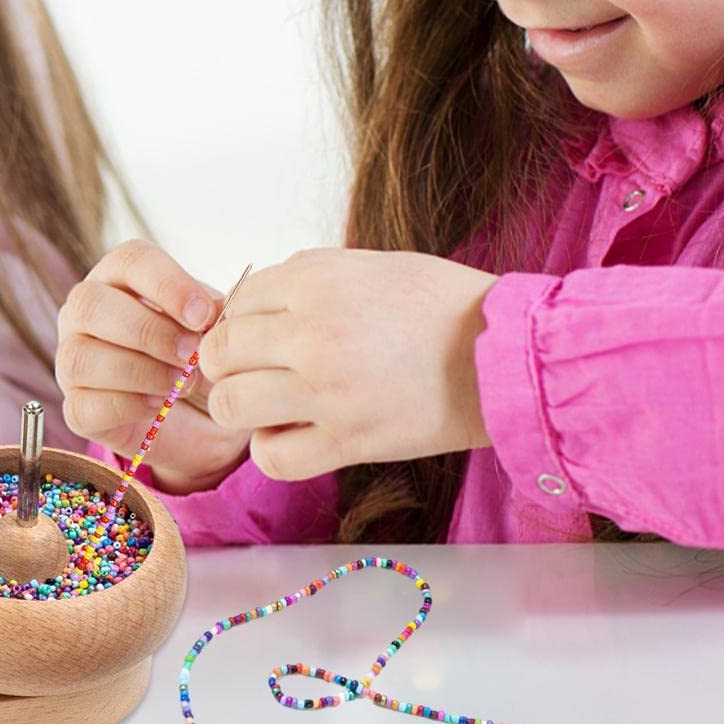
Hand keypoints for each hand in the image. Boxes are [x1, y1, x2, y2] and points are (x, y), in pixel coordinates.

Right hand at [57, 239, 250, 494]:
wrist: (200, 417)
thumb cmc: (198, 356)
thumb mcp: (212, 328)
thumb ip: (211, 313)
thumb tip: (214, 310)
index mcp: (118, 277)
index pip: (129, 260)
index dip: (166, 284)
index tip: (203, 316)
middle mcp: (84, 311)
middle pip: (91, 303)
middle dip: (148, 331)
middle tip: (192, 354)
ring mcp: (70, 358)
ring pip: (82, 358)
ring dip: (141, 373)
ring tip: (180, 384)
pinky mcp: (75, 406)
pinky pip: (84, 405)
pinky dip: (127, 407)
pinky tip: (158, 405)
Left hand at [196, 247, 496, 480]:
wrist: (504, 355)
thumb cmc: (440, 305)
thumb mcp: (364, 265)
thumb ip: (304, 280)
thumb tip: (251, 303)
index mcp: (313, 281)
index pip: (234, 304)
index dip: (240, 322)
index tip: (258, 337)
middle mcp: (310, 333)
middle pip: (219, 354)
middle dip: (228, 364)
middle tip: (257, 371)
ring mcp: (326, 390)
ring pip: (230, 405)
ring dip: (241, 407)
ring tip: (271, 405)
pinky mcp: (350, 441)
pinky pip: (272, 459)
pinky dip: (273, 450)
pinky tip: (295, 435)